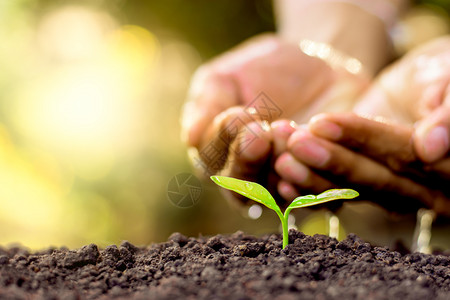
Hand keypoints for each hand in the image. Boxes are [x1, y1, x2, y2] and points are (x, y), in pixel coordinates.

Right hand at [181, 34, 367, 179]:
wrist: (320, 65)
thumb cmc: (265, 71)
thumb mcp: (228, 78)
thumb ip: (207, 105)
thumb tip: (189, 138)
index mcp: (221, 156)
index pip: (212, 163)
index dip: (223, 142)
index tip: (238, 114)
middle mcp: (252, 180)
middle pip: (243, 191)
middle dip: (249, 161)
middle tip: (261, 132)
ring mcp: (290, 186)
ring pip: (281, 196)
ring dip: (282, 165)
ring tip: (289, 129)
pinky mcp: (328, 184)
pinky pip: (324, 192)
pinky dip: (321, 172)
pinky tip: (319, 145)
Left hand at [276, 37, 449, 214]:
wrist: (424, 80)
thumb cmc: (442, 70)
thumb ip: (448, 112)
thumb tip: (432, 149)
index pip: (405, 153)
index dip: (364, 138)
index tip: (322, 122)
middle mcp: (426, 188)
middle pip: (376, 179)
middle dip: (332, 161)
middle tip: (294, 143)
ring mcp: (394, 190)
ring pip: (354, 191)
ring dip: (315, 179)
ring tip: (282, 161)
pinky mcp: (367, 184)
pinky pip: (339, 195)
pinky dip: (311, 191)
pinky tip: (283, 183)